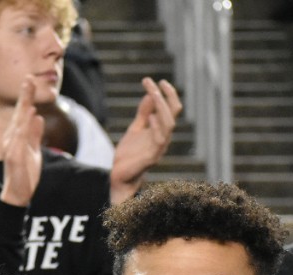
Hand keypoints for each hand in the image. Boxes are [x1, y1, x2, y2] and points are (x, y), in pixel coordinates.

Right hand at [0, 77, 44, 207]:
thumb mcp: (34, 150)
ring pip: (19, 125)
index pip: (22, 114)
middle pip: (19, 115)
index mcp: (16, 136)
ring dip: (23, 109)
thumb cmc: (26, 173)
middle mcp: (11, 139)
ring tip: (29, 95)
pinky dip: (24, 128)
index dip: (26, 97)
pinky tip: (30, 118)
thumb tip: (38, 118)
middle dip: (24, 97)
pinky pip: (20, 141)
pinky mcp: (14, 158)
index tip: (30, 80)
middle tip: (29, 79)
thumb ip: (35, 135)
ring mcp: (11, 148)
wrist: (19, 193)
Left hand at [110, 77, 181, 201]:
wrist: (120, 176)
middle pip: (173, 113)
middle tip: (158, 83)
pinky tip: (151, 117)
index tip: (157, 80)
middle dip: (167, 97)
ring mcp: (159, 148)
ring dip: (162, 108)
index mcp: (161, 130)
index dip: (167, 94)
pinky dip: (157, 127)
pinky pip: (160, 140)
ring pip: (169, 124)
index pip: (171, 108)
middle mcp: (164, 137)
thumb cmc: (129, 154)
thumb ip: (144, 114)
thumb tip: (150, 94)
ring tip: (154, 94)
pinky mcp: (152, 157)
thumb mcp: (135, 129)